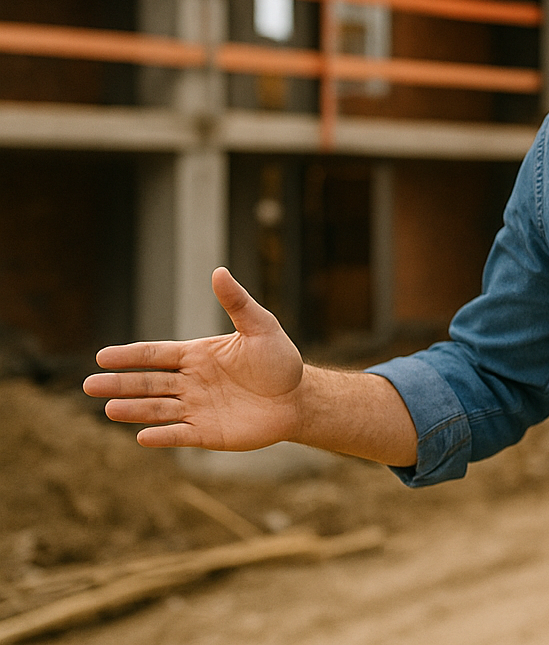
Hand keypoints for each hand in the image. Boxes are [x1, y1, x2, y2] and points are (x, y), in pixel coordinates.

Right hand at [83, 268, 304, 450]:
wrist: (299, 397)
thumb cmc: (280, 359)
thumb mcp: (261, 327)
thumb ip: (237, 303)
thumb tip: (219, 271)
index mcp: (196, 356)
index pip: (156, 355)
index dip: (130, 356)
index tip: (102, 356)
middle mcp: (190, 382)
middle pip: (149, 383)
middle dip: (120, 384)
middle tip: (90, 385)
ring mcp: (197, 408)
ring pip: (158, 409)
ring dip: (134, 409)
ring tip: (109, 409)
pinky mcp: (208, 432)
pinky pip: (180, 435)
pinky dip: (162, 436)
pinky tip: (143, 436)